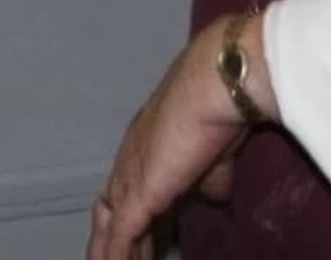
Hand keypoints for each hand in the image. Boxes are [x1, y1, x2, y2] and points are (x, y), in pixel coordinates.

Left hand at [90, 18, 255, 259]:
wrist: (214, 87)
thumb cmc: (219, 112)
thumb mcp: (217, 157)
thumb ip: (212, 180)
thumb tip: (216, 197)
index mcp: (144, 152)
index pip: (132, 195)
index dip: (135, 222)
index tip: (144, 243)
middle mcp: (128, 165)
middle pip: (114, 215)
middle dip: (122, 245)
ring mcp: (129, 179)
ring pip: (111, 229)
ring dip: (112, 254)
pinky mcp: (136, 195)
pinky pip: (120, 236)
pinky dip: (115, 257)